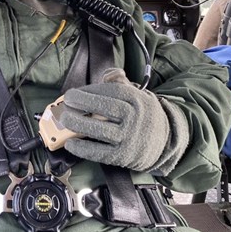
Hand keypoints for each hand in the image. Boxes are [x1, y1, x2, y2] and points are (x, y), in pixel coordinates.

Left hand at [59, 68, 188, 174]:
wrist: (166, 141)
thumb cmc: (142, 114)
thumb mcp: (137, 94)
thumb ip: (120, 82)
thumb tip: (107, 75)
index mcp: (138, 100)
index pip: (112, 91)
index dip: (90, 90)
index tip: (74, 92)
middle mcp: (135, 118)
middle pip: (106, 107)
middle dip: (83, 103)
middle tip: (67, 101)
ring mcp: (129, 138)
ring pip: (101, 130)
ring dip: (79, 124)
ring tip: (64, 119)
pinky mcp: (123, 156)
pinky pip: (100, 153)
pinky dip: (83, 149)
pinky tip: (70, 143)